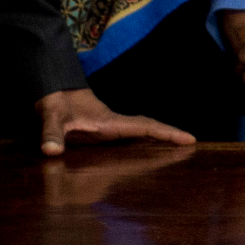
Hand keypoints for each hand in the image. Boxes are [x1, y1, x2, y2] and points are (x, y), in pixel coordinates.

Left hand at [35, 87, 196, 154]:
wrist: (50, 90)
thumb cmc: (53, 101)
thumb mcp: (50, 116)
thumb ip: (50, 133)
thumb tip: (51, 152)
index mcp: (109, 123)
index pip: (144, 127)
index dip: (167, 133)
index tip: (190, 138)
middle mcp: (114, 127)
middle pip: (149, 132)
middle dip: (170, 137)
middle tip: (193, 145)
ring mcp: (110, 131)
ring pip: (140, 136)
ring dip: (159, 141)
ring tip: (181, 150)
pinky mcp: (103, 135)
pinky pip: (129, 141)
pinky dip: (143, 145)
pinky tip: (149, 155)